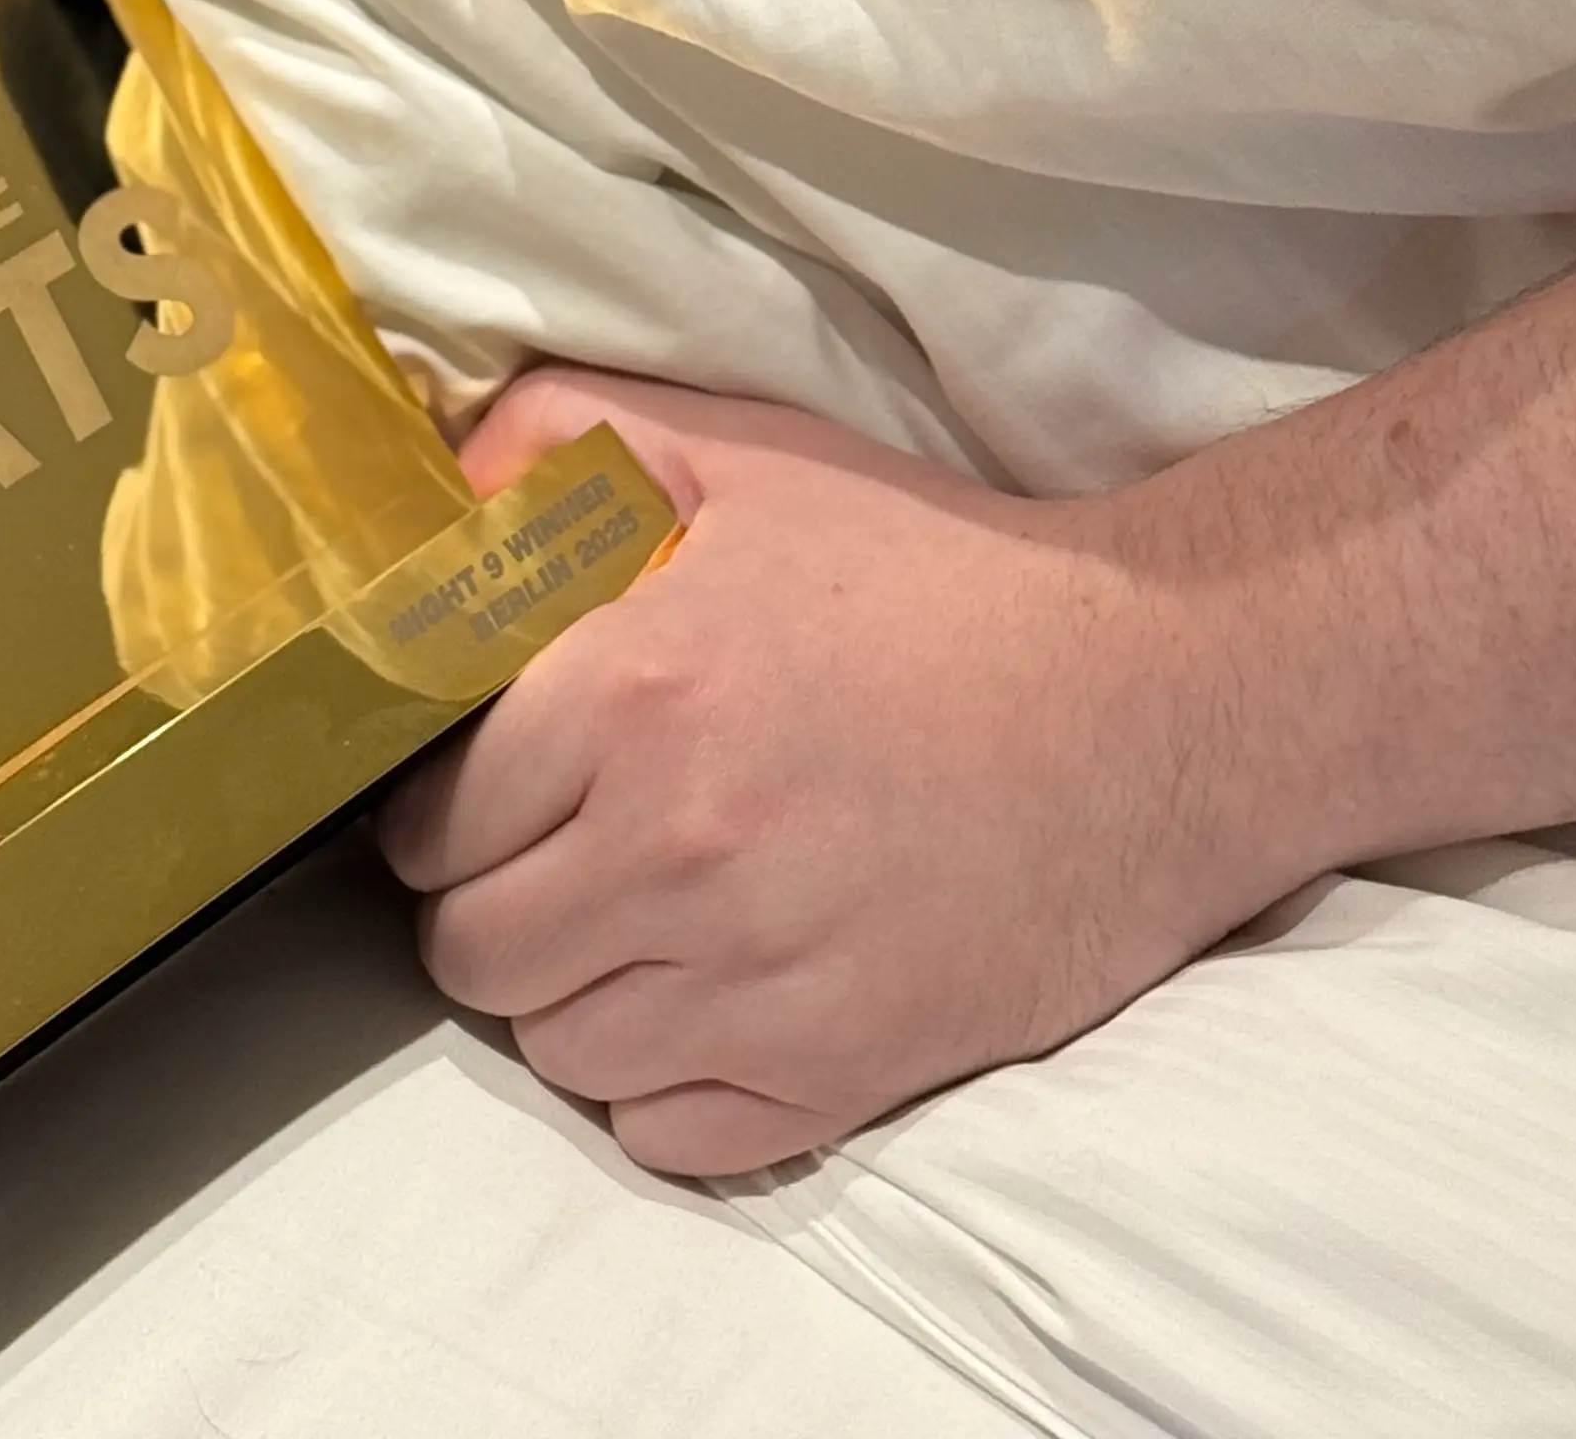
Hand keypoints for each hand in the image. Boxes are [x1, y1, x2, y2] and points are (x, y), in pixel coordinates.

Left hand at [378, 367, 1278, 1176]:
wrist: (1146, 700)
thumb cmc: (933, 573)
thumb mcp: (744, 455)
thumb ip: (562, 443)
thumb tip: (436, 494)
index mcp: (632, 693)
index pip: (429, 821)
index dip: (442, 807)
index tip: (486, 790)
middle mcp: (676, 851)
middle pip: (473, 952)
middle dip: (493, 904)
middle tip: (556, 857)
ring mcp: (755, 981)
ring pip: (557, 1051)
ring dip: (573, 994)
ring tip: (637, 922)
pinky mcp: (836, 1074)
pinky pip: (662, 1133)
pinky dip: (664, 1079)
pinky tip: (710, 995)